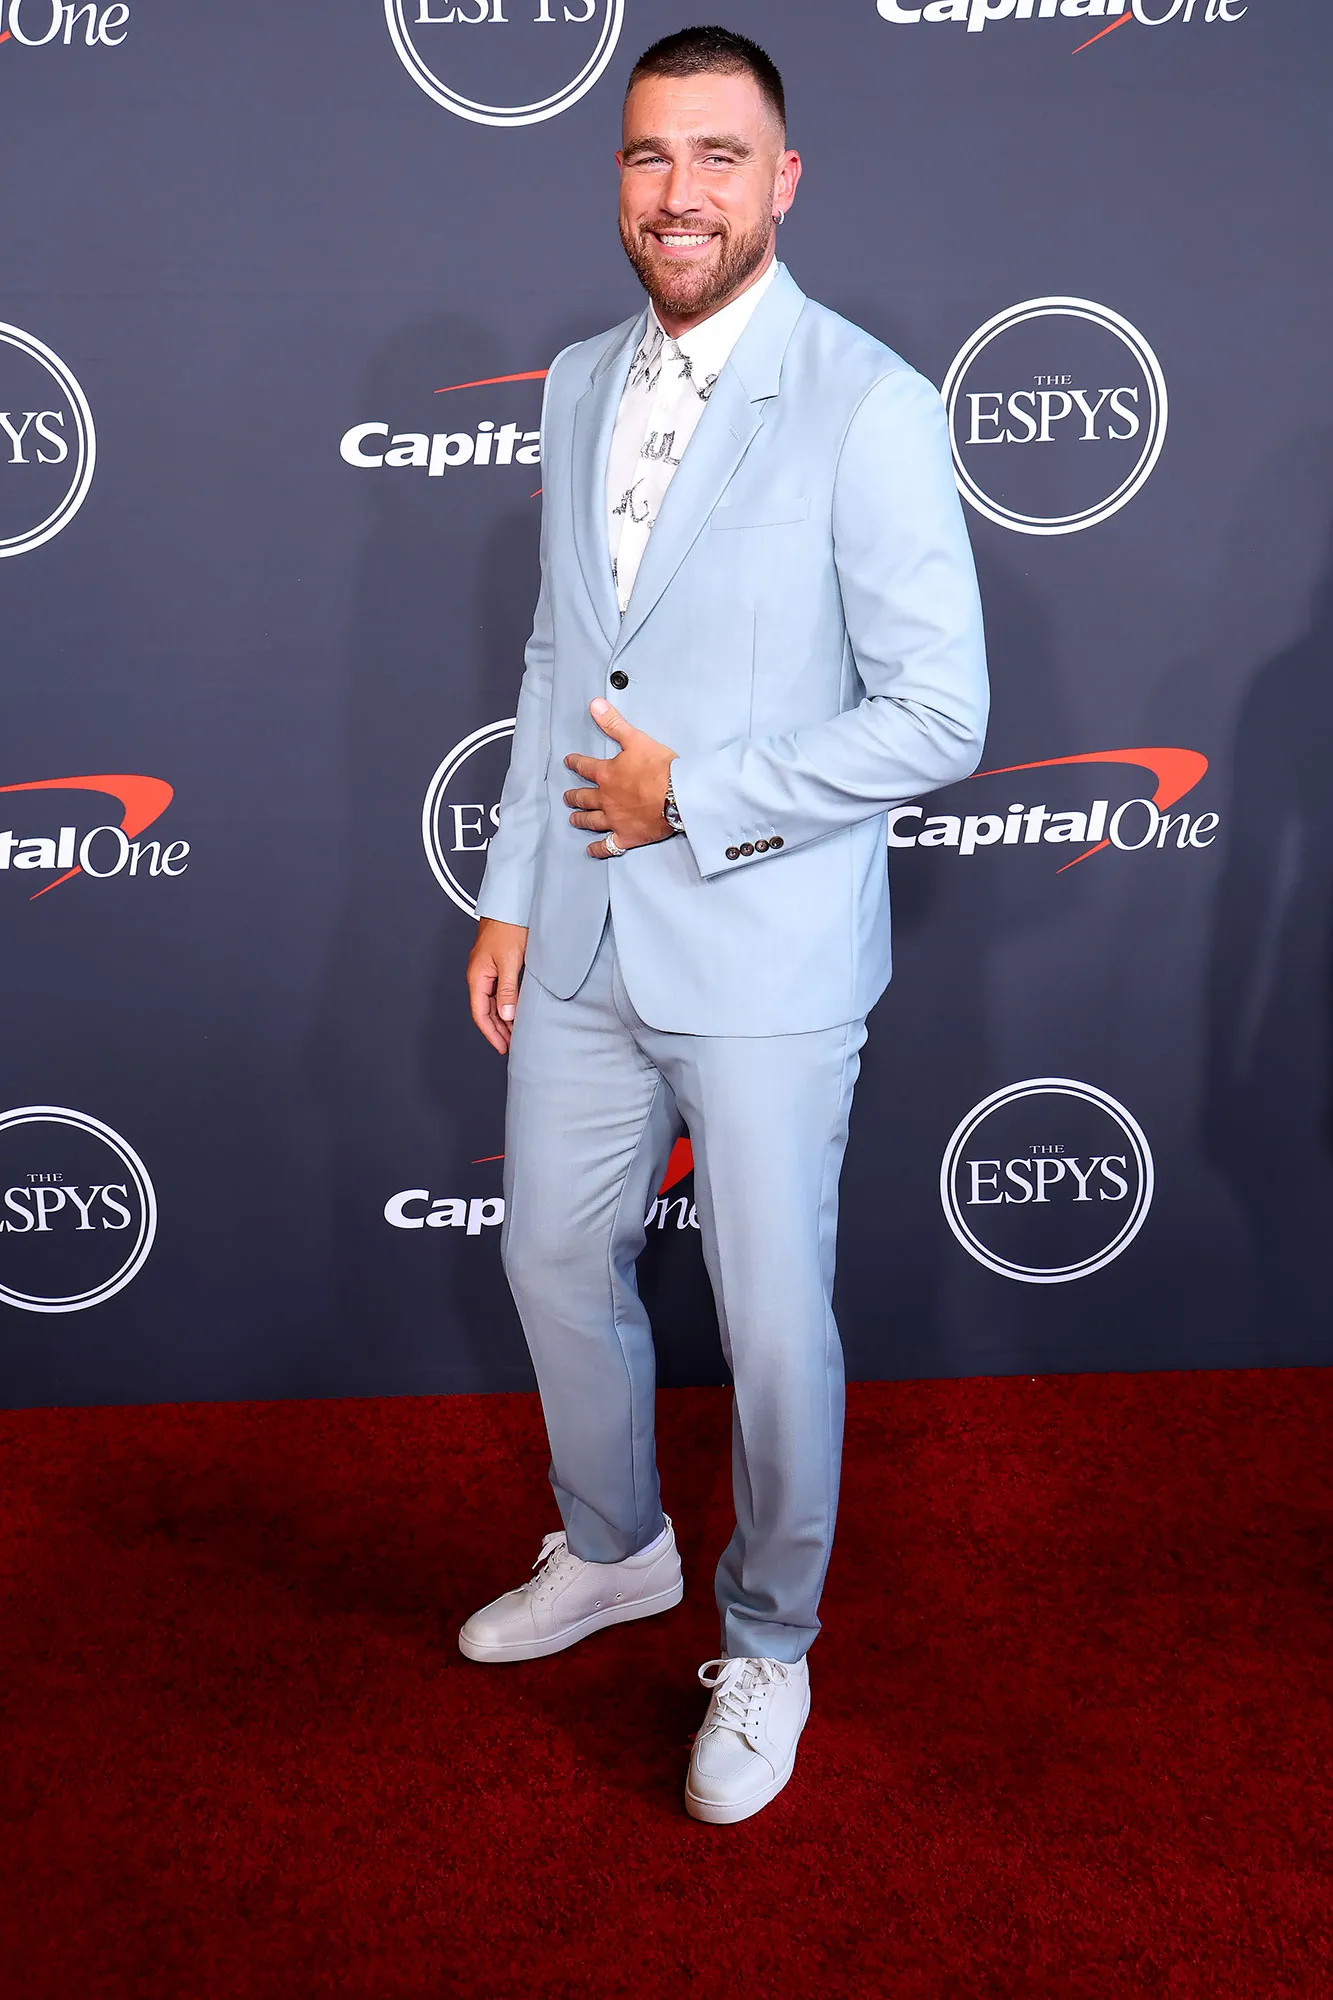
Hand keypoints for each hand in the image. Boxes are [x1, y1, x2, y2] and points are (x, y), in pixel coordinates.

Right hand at [467, 917, 527, 1053]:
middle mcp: (480, 974)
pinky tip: (517, 1008)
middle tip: (512, 1044)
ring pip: (493, 1000)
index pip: (481, 1014)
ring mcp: (488, 968)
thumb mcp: (509, 961)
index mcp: (477, 976)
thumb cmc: (507, 926)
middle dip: (498, 1029)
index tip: (503, 1046)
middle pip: (486, 1010)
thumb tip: (506, 1014)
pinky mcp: (498, 962)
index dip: (491, 1033)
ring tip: (516, 1031)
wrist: (511, 902)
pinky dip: (508, 1003)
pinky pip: (500, 990)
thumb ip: (507, 989)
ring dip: (504, 1017)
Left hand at [564, 699, 677, 859]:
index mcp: (607, 774)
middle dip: (574, 796)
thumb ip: (614, 724)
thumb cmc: (660, 768)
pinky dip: (598, 848)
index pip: (585, 767)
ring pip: (591, 820)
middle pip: (584, 797)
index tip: (568, 762)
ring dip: (581, 819)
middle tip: (567, 796)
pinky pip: (608, 845)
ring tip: (573, 819)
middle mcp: (606, 798)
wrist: (678, 796)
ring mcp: (615, 819)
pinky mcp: (627, 836)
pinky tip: (591, 850)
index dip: (575, 763)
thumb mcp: (636, 739)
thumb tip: (594, 705)